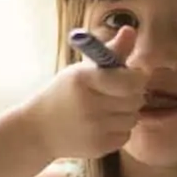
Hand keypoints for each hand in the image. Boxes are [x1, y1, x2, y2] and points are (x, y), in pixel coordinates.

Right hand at [28, 26, 148, 159]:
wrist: (38, 129)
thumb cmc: (64, 94)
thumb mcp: (82, 70)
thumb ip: (111, 52)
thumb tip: (131, 30)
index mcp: (84, 79)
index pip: (130, 80)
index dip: (138, 78)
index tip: (134, 76)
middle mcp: (89, 104)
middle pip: (135, 99)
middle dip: (133, 94)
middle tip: (120, 92)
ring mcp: (93, 128)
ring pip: (132, 118)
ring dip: (127, 112)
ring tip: (109, 108)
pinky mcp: (98, 146)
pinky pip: (125, 135)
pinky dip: (119, 129)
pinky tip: (102, 124)